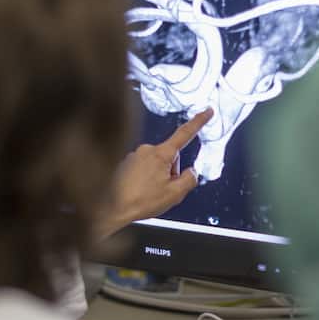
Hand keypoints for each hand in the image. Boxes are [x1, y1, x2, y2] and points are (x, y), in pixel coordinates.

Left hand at [98, 108, 214, 238]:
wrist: (111, 208)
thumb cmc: (140, 201)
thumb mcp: (175, 194)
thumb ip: (190, 179)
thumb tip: (192, 172)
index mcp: (161, 154)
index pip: (185, 134)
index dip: (199, 122)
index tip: (207, 111)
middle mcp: (147, 150)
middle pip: (170, 156)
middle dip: (171, 171)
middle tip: (163, 189)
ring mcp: (134, 155)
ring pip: (156, 163)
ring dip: (157, 176)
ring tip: (147, 193)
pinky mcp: (125, 162)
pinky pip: (143, 167)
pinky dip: (144, 178)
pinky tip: (138, 191)